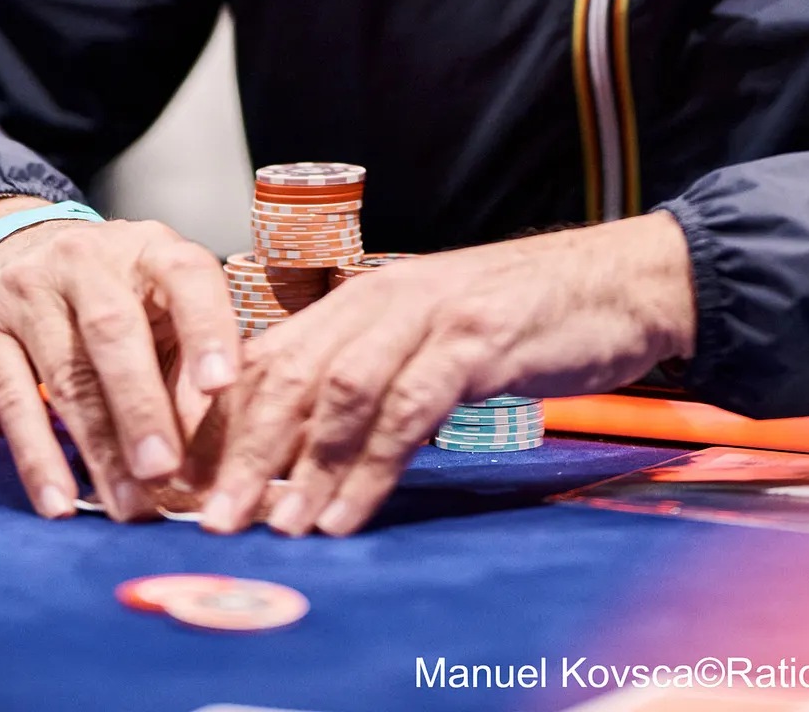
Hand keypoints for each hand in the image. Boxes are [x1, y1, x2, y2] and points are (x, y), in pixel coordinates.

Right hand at [0, 198, 239, 522]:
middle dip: (141, 406)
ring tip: (126, 505)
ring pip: (67, 374)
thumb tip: (206, 456)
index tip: (222, 387)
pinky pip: (13, 400)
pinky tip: (60, 500)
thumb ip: (183, 367)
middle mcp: (88, 258)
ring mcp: (31, 289)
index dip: (207, 328)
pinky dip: (38, 456)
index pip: (186, 275)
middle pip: (115, 331)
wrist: (14, 250)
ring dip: (98, 448)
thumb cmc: (112, 293)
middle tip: (164, 470)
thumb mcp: (156, 307)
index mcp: (149, 247)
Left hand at [198, 211, 694, 538]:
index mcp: (361, 301)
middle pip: (289, 372)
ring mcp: (428, 315)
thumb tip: (305, 459)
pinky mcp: (476, 341)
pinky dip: (373, 465)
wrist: (615, 282)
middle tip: (215, 521)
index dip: (224, 422)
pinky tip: (351, 512)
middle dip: (245, 451)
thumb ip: (373, 385)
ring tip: (280, 527)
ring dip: (303, 465)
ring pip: (340, 390)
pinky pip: (409, 407)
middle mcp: (381, 299)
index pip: (270, 357)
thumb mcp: (429, 342)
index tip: (193, 487)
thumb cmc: (520, 319)